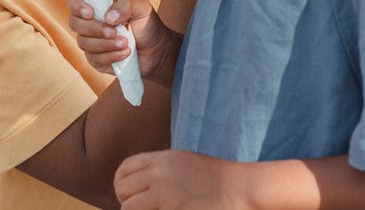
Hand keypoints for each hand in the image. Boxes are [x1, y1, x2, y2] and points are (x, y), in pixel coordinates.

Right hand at [67, 0, 180, 85]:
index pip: (73, 1)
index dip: (77, 6)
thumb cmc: (147, 25)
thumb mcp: (141, 7)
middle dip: (95, 28)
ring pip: (84, 43)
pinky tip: (125, 53)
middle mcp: (90, 23)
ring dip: (106, 44)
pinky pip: (94, 59)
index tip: (90, 13)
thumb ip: (126, 4)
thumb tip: (108, 17)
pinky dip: (111, 56)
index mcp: (97, 6)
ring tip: (126, 43)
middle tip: (114, 31)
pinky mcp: (96, 60)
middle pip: (75, 23)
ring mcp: (91, 42)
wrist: (157, 51)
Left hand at [115, 149, 250, 209]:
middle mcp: (161, 174)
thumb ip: (160, 169)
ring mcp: (166, 194)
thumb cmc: (216, 179)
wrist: (242, 189)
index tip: (127, 194)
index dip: (121, 183)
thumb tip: (136, 181)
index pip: (125, 168)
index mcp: (164, 159)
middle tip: (138, 207)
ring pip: (128, 206)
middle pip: (123, 187)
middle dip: (126, 200)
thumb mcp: (185, 163)